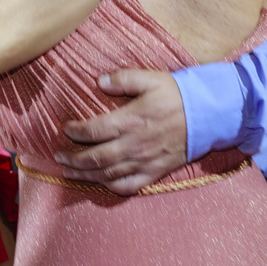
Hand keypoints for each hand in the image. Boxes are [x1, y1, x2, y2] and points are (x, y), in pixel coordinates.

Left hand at [55, 69, 188, 195]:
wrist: (209, 116)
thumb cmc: (178, 96)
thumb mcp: (151, 79)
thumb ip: (123, 79)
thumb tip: (99, 81)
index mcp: (130, 120)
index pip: (94, 130)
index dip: (75, 131)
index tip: (65, 129)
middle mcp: (134, 145)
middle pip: (95, 157)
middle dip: (73, 158)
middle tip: (58, 155)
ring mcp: (144, 161)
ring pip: (108, 174)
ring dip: (85, 174)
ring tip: (68, 172)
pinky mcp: (155, 172)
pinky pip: (129, 185)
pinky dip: (111, 186)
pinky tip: (100, 183)